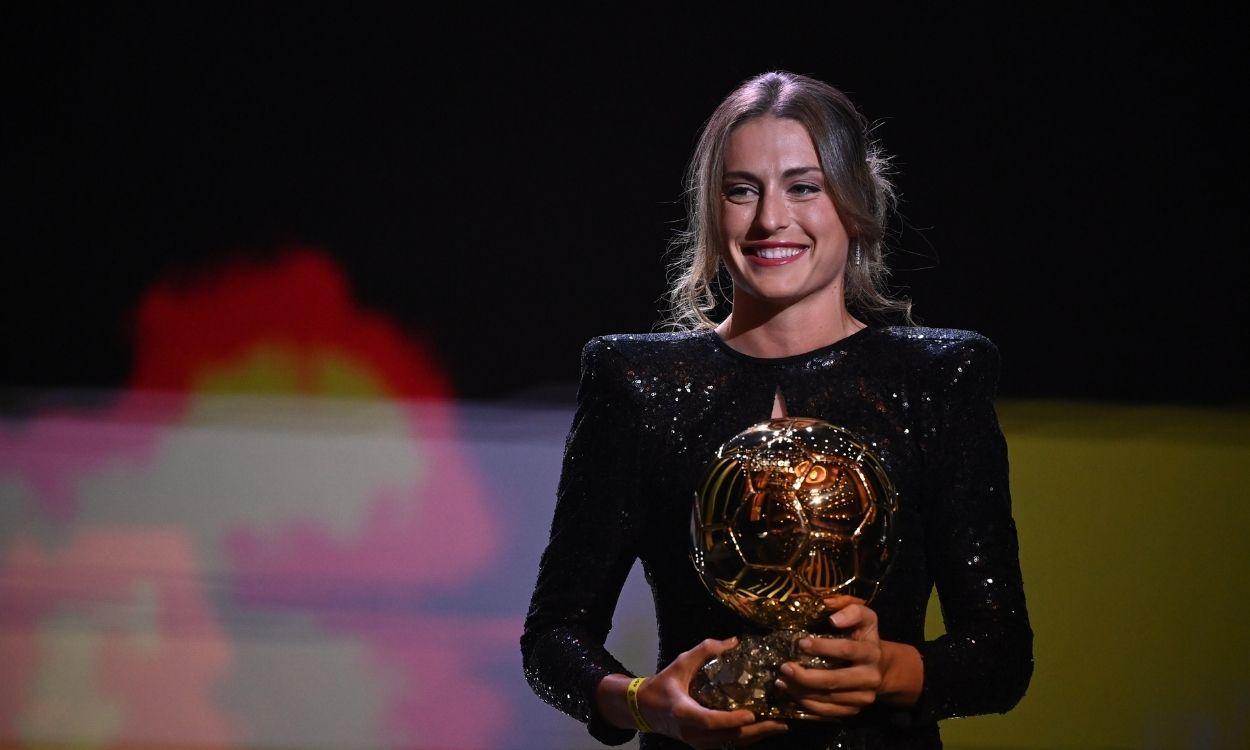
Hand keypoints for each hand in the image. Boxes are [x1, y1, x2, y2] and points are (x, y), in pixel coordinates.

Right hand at [639, 637, 789, 747]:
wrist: (645, 709)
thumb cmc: (663, 684)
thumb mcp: (681, 663)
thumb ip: (705, 650)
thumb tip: (733, 641)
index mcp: (684, 712)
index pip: (710, 721)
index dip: (731, 720)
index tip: (752, 714)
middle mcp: (692, 732)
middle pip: (728, 737)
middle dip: (756, 731)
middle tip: (780, 722)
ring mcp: (698, 742)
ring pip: (731, 743)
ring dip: (756, 736)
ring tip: (779, 725)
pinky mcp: (703, 744)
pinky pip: (728, 744)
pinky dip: (747, 737)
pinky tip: (763, 729)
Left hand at [774, 596, 882, 718]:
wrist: (880, 668)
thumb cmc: (863, 638)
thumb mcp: (864, 619)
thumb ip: (852, 611)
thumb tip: (833, 618)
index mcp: (872, 653)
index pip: (846, 650)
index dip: (823, 647)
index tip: (801, 643)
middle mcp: (870, 678)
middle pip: (834, 680)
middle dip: (806, 676)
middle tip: (784, 667)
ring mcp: (862, 698)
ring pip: (828, 699)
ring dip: (801, 691)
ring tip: (781, 681)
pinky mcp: (854, 711)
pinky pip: (827, 712)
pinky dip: (806, 704)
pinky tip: (792, 693)